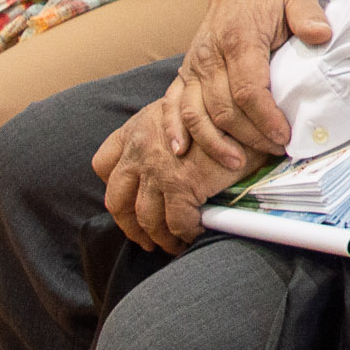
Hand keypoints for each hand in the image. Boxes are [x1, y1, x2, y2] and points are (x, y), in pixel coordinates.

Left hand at [91, 93, 260, 254]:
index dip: (115, 186)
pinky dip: (185, 234)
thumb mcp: (183, 107)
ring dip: (158, 237)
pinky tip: (195, 234)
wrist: (244, 105)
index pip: (104, 163)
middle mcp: (139, 150)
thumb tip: (173, 155)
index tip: (129, 199)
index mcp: (137, 129)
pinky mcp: (182, 186)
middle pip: (116, 199)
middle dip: (128, 224)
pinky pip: (177, 223)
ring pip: (146, 218)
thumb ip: (167, 130)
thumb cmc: (221, 107)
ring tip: (172, 244)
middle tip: (144, 237)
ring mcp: (158, 171)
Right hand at [172, 0, 331, 157]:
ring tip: (236, 164)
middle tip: (274, 151)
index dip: (265, 117)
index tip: (284, 136)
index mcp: (239, 38)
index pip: (248, 88)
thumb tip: (321, 35)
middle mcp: (210, 55)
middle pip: (223, 108)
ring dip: (214, 142)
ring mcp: (193, 65)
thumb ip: (308, 16)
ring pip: (196, 112)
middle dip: (249, 136)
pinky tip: (181, 151)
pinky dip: (173, 129)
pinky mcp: (184, 72)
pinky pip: (172, 104)